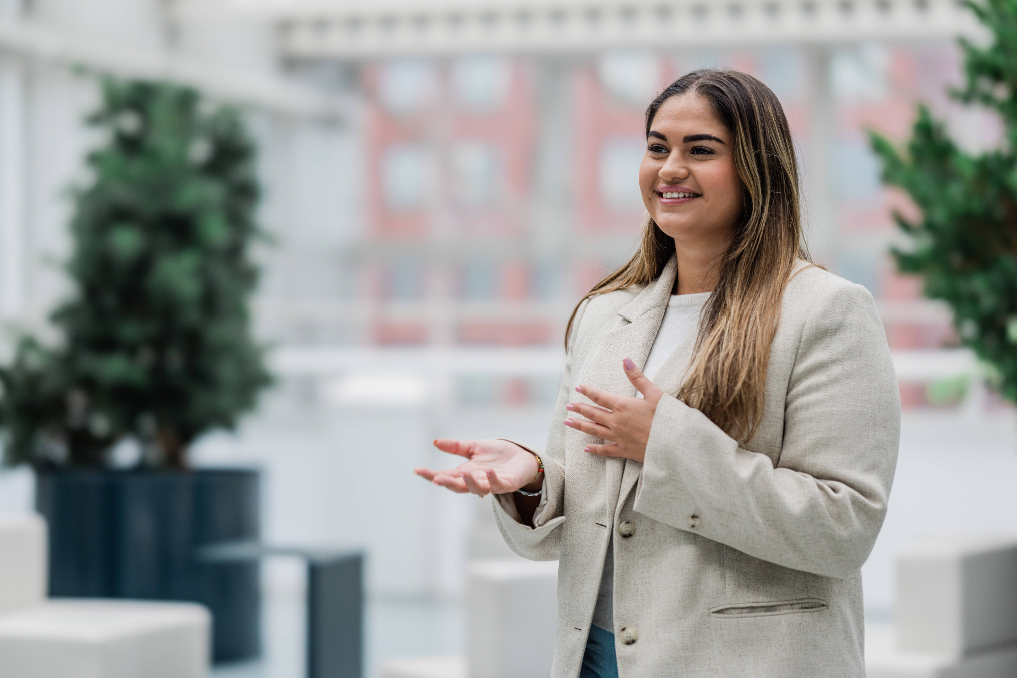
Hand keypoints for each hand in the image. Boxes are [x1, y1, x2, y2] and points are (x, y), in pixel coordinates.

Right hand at [415, 439, 540, 496]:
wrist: (523, 457)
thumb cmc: (498, 455)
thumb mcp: (475, 447)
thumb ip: (456, 447)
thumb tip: (435, 442)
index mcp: (466, 473)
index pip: (445, 476)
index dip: (431, 474)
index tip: (417, 470)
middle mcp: (477, 481)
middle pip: (458, 487)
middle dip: (447, 484)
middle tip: (436, 479)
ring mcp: (491, 484)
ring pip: (478, 489)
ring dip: (470, 482)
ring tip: (464, 474)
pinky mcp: (507, 484)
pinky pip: (498, 485)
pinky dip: (492, 479)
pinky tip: (488, 471)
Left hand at [565, 358, 663, 462]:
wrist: (676, 443)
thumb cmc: (667, 416)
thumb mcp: (655, 393)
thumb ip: (638, 377)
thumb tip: (626, 360)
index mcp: (623, 405)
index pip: (600, 397)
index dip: (588, 391)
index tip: (578, 388)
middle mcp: (616, 421)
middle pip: (593, 413)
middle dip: (579, 408)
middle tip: (569, 406)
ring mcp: (619, 437)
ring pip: (594, 430)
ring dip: (580, 426)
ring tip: (567, 422)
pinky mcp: (625, 450)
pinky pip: (606, 450)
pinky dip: (595, 450)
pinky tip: (586, 449)